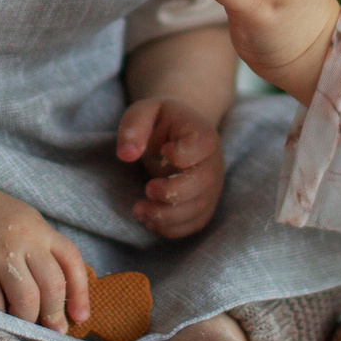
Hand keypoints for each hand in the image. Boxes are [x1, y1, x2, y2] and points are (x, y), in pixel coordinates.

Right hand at [0, 180, 90, 332]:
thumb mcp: (26, 221)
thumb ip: (44, 250)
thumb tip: (61, 296)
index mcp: (39, 229)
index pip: (71, 262)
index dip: (81, 294)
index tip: (80, 317)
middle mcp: (22, 240)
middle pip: (52, 286)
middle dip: (55, 315)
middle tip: (54, 330)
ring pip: (26, 301)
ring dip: (29, 320)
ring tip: (27, 326)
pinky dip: (1, 317)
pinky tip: (2, 319)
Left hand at [116, 96, 224, 237]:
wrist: (181, 134)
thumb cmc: (161, 122)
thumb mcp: (144, 112)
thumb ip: (134, 127)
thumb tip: (126, 155)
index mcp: (203, 134)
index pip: (199, 147)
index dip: (178, 154)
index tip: (161, 151)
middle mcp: (213, 163)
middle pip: (201, 183)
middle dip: (170, 192)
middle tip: (147, 189)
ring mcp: (212, 187)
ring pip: (197, 209)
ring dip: (166, 216)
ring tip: (139, 210)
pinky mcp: (205, 205)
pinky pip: (194, 224)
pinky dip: (171, 228)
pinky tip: (150, 220)